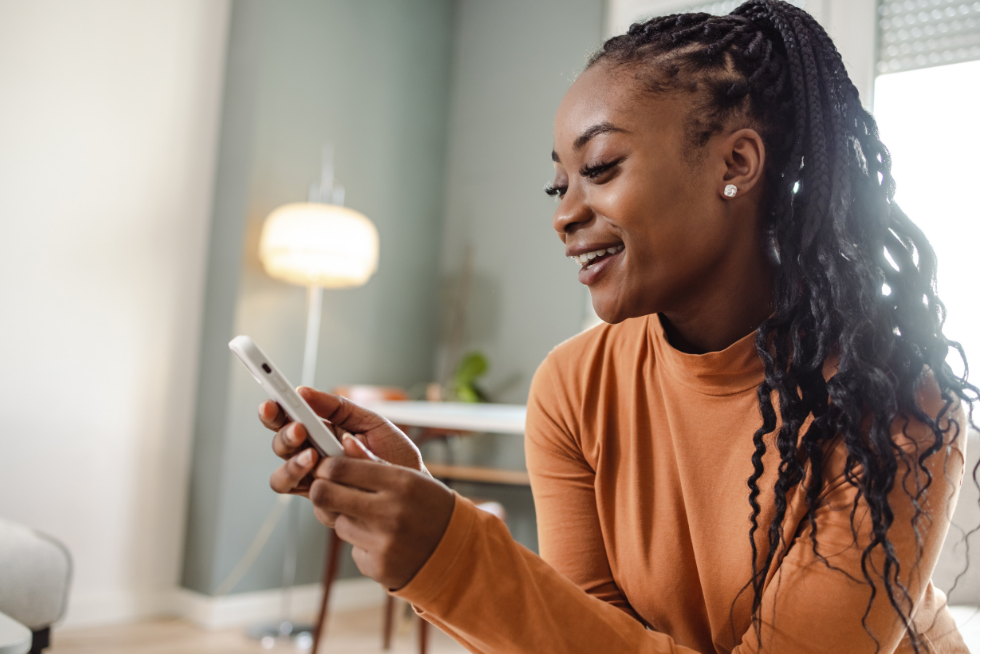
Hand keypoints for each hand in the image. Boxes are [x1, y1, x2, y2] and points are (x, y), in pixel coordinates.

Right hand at [262, 387, 426, 517]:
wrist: (416, 490)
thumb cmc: (394, 454)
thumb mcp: (372, 423)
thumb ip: (339, 408)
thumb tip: (304, 391)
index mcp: (320, 432)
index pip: (288, 420)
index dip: (274, 412)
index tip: (271, 403)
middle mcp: (312, 456)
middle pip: (279, 447)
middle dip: (285, 437)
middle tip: (300, 430)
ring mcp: (316, 483)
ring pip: (282, 478)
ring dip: (292, 465)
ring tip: (313, 456)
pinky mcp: (325, 505)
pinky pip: (307, 499)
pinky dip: (317, 487)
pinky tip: (330, 477)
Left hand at [310, 434, 455, 590]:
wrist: (458, 551)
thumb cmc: (430, 506)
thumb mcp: (411, 478)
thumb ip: (375, 462)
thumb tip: (344, 440)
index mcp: (401, 482)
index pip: (340, 468)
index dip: (326, 466)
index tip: (326, 468)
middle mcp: (391, 512)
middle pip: (325, 494)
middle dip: (322, 489)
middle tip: (327, 489)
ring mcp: (384, 543)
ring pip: (339, 524)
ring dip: (349, 520)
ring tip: (375, 520)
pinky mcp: (378, 566)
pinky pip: (354, 549)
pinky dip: (364, 544)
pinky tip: (386, 542)